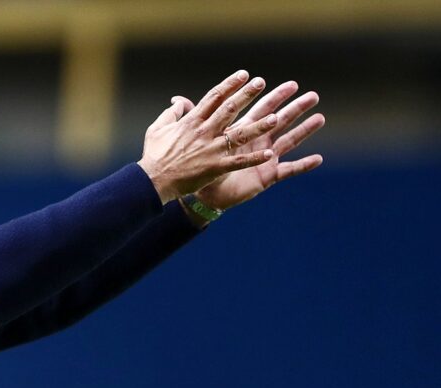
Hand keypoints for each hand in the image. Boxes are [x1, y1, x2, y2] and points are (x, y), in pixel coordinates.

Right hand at [137, 70, 277, 203]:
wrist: (153, 181)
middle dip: (246, 95)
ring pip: (238, 135)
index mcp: (191, 121)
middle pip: (229, 109)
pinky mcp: (214, 168)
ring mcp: (210, 150)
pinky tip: (268, 154)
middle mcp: (203, 132)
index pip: (214, 97)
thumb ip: (171, 113)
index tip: (243, 74)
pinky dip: (253, 159)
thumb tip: (178, 101)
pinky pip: (237, 162)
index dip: (230, 84)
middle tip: (261, 82)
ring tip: (275, 118)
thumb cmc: (154, 155)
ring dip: (258, 126)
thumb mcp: (157, 128)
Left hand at [195, 81, 325, 210]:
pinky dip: (303, 165)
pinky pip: (288, 171)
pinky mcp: (266, 176)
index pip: (259, 109)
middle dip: (295, 108)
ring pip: (288, 141)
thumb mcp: (192, 139)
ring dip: (304, 130)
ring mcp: (262, 159)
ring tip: (321, 118)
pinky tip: (318, 159)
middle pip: (279, 120)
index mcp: (240, 131)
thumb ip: (188, 118)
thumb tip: (176, 99)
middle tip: (312, 95)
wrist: (200, 193)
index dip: (272, 96)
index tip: (289, 84)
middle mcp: (255, 142)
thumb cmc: (196, 165)